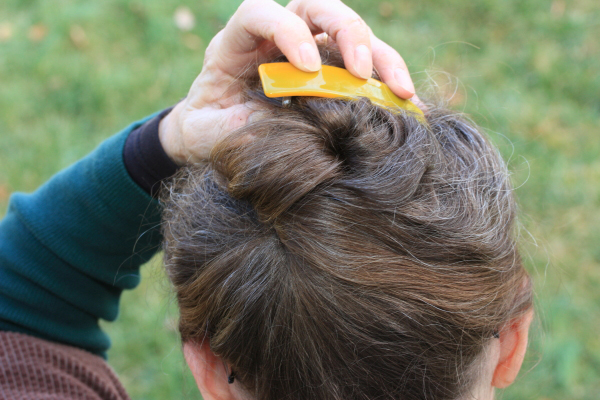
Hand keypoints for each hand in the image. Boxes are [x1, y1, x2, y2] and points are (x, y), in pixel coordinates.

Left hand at [159, 0, 415, 164]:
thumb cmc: (208, 130)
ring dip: (381, 58)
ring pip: (351, 34)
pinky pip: (365, 69)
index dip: (287, 30)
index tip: (308, 69)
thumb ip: (229, 127)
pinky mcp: (332, 72)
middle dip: (346, 32)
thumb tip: (276, 125)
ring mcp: (309, 50)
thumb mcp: (207, 132)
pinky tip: (407, 106)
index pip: (260, 13)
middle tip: (361, 72)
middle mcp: (279, 36)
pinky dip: (387, 85)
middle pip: (318, 8)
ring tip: (403, 93)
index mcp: (238, 42)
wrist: (217, 137)